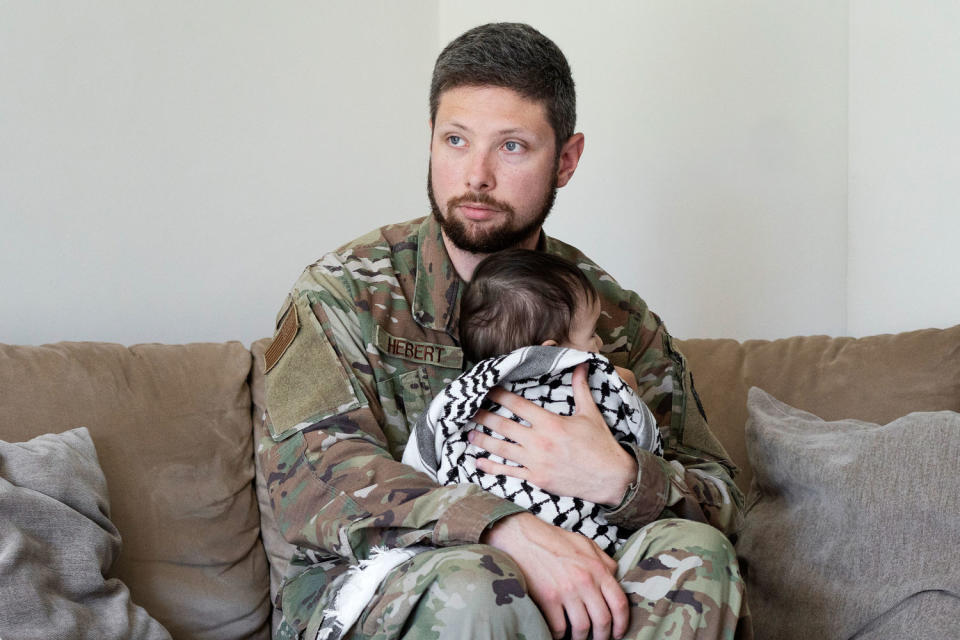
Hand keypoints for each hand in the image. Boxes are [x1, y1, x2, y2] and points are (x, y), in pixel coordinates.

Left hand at [469, 363, 637, 505]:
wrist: (611, 478)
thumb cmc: (600, 444)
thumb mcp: (590, 413)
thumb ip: (580, 387)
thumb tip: (582, 363)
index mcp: (550, 422)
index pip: (518, 405)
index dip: (499, 396)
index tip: (486, 390)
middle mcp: (540, 441)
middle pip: (504, 426)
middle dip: (484, 417)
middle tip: (469, 411)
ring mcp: (537, 462)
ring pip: (502, 449)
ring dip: (483, 441)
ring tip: (468, 435)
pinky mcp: (537, 478)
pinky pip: (510, 472)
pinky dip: (492, 468)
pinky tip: (479, 463)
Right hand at [482, 512, 627, 639]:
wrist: (523, 537)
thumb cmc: (554, 540)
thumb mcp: (586, 544)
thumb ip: (604, 561)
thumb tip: (616, 578)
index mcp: (598, 568)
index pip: (619, 603)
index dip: (622, 624)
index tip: (618, 633)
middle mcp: (585, 581)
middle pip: (603, 620)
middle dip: (603, 636)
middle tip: (599, 639)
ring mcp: (566, 590)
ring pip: (582, 628)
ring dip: (581, 638)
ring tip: (578, 638)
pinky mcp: (547, 598)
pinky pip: (559, 627)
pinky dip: (560, 635)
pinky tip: (560, 633)